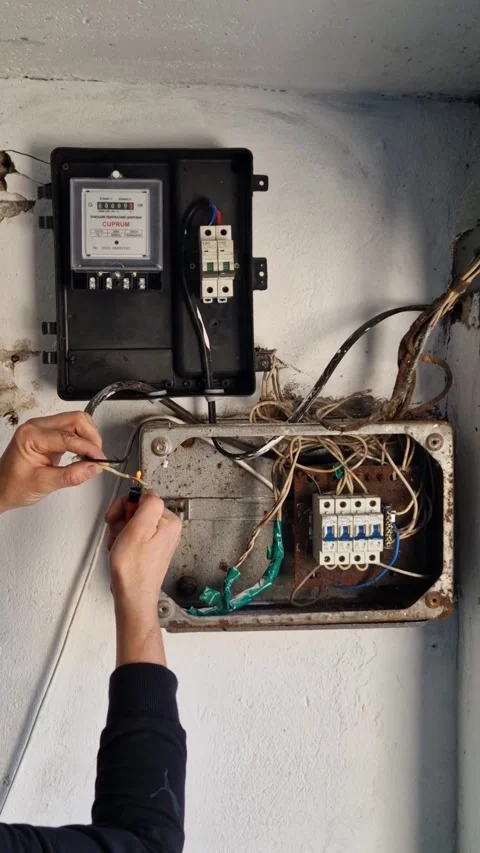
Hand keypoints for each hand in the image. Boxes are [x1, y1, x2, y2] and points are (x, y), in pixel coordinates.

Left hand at [0, 412, 103, 511]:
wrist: (1, 488)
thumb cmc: (13, 486)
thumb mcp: (43, 484)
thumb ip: (71, 476)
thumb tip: (93, 468)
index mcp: (31, 436)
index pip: (68, 437)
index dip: (88, 448)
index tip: (100, 460)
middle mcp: (37, 426)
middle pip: (75, 419)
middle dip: (91, 436)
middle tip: (98, 456)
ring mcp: (43, 428)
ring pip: (76, 421)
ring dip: (88, 437)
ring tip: (91, 456)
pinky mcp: (49, 433)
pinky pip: (72, 429)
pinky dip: (83, 439)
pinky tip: (84, 453)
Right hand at [106, 493, 181, 619]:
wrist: (133, 596)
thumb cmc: (133, 569)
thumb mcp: (138, 529)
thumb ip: (148, 504)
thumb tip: (149, 491)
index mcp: (169, 521)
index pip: (143, 498)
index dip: (125, 506)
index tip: (116, 518)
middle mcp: (168, 529)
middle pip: (137, 510)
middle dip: (121, 521)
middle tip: (118, 536)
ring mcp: (159, 539)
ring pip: (132, 523)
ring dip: (120, 532)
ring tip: (119, 546)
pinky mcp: (150, 548)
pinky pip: (133, 535)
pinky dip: (122, 541)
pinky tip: (120, 551)